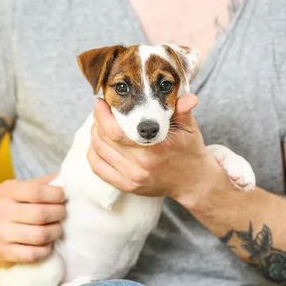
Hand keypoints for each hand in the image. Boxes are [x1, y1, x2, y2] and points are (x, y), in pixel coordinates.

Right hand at [0, 173, 65, 266]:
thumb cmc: (16, 206)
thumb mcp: (25, 189)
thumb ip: (46, 183)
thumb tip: (68, 176)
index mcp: (7, 191)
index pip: (36, 192)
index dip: (56, 195)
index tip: (62, 197)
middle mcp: (1, 211)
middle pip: (40, 214)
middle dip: (58, 214)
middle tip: (62, 214)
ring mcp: (0, 233)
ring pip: (40, 235)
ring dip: (55, 232)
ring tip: (57, 228)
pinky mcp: (4, 253)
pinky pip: (33, 254)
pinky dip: (46, 249)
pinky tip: (47, 243)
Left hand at [87, 95, 223, 208]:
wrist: (192, 181)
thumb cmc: (189, 150)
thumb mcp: (190, 129)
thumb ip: (184, 111)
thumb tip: (189, 98)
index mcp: (154, 148)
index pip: (116, 131)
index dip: (103, 115)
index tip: (101, 102)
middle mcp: (141, 165)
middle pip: (105, 140)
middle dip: (98, 122)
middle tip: (99, 111)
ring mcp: (133, 178)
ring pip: (100, 153)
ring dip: (94, 136)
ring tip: (98, 124)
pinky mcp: (127, 186)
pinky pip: (100, 169)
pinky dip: (93, 154)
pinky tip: (97, 143)